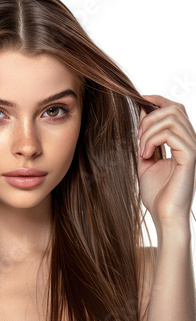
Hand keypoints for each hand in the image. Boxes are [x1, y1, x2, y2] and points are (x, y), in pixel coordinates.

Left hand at [137, 95, 195, 229]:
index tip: (140, 100)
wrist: (164, 215)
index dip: (158, 100)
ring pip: (171, 118)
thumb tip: (142, 116)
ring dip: (148, 131)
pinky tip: (145, 155)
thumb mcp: (146, 160)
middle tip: (137, 138)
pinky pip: (172, 134)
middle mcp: (191, 141)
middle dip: (149, 117)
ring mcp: (193, 148)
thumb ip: (145, 140)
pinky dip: (152, 140)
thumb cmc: (156, 192)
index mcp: (182, 140)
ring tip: (141, 150)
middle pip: (174, 108)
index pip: (176, 109)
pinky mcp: (191, 156)